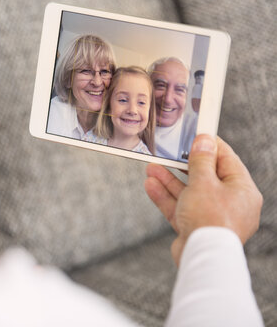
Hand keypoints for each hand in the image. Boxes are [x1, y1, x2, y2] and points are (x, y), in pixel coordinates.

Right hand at [144, 135, 262, 265]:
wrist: (201, 257)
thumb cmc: (210, 220)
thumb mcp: (204, 182)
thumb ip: (201, 160)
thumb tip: (205, 140)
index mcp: (242, 190)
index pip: (226, 160)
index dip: (209, 146)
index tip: (195, 134)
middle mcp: (229, 203)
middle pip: (204, 177)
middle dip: (181, 166)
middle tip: (168, 153)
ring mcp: (211, 216)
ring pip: (188, 193)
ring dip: (169, 180)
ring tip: (151, 168)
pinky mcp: (195, 227)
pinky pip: (180, 208)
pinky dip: (166, 197)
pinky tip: (151, 185)